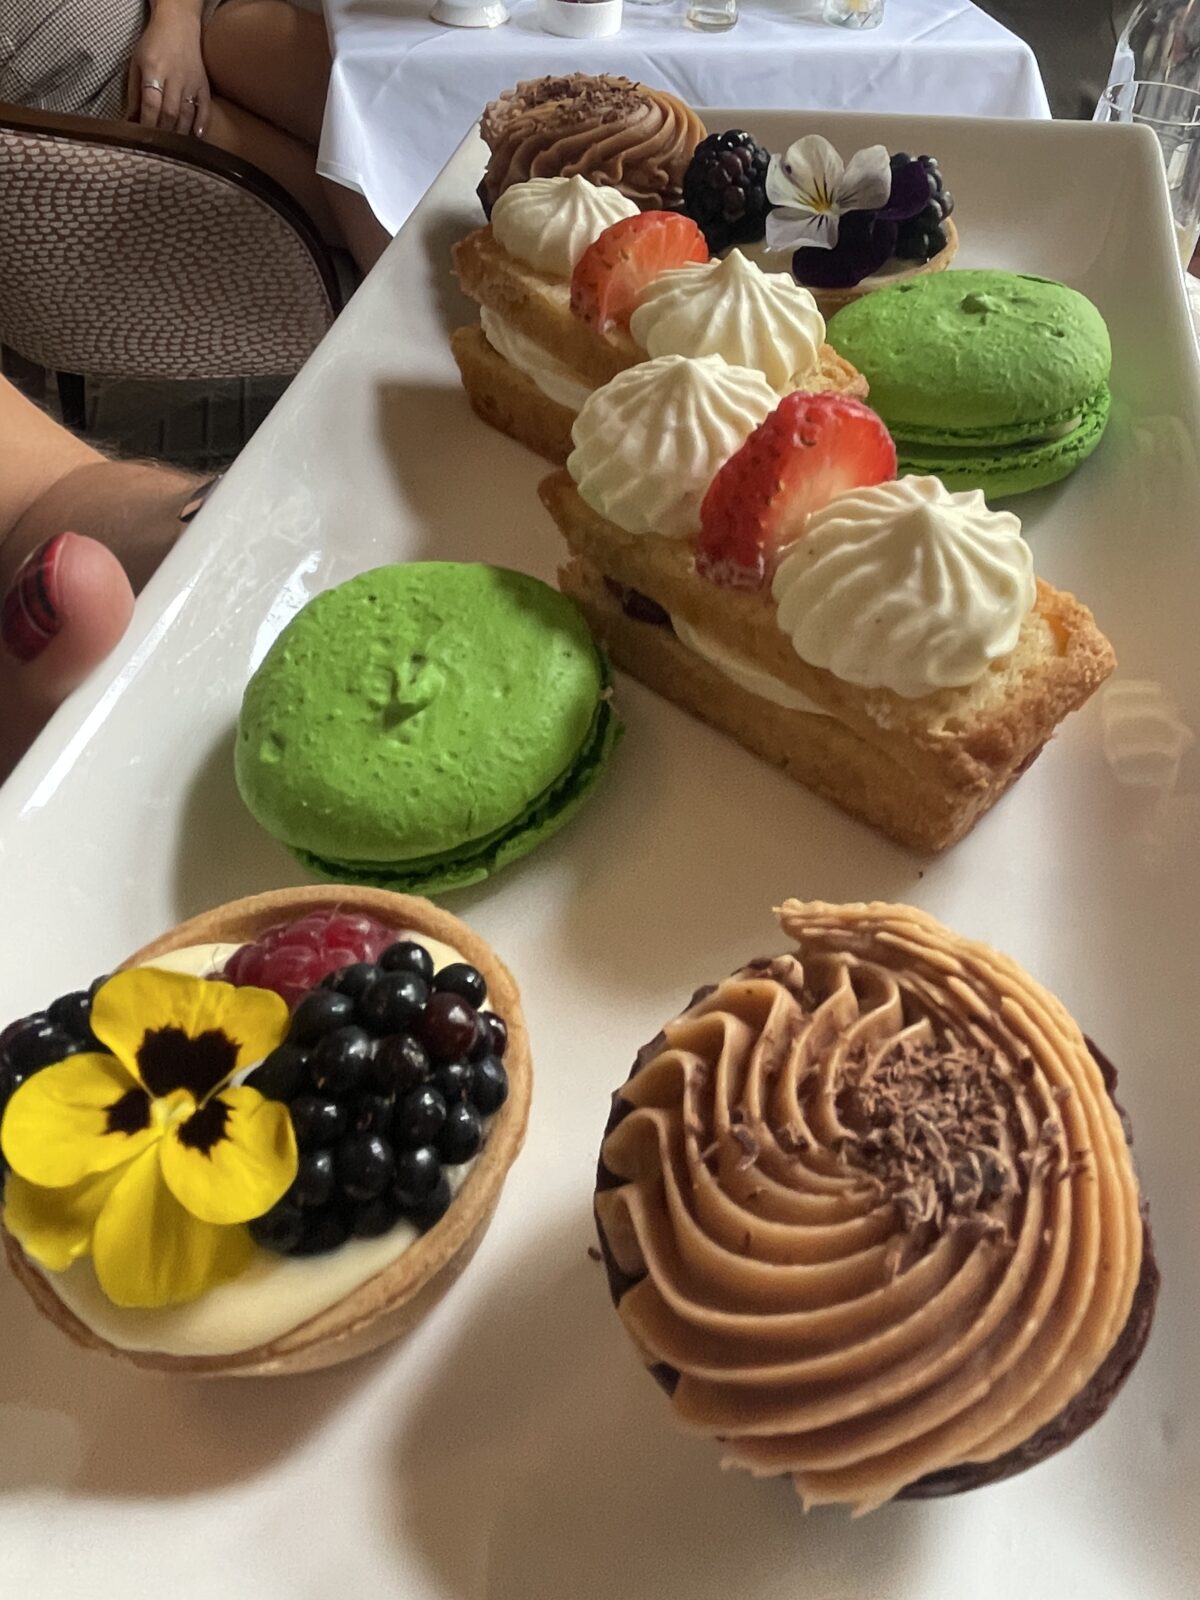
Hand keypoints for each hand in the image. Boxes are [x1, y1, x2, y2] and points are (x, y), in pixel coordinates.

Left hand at [124, 7, 210, 137]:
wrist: (178, 23)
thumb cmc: (153, 44)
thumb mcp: (136, 63)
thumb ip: (134, 93)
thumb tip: (130, 121)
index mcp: (154, 68)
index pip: (152, 103)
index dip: (147, 123)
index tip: (143, 138)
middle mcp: (175, 76)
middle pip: (170, 112)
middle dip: (163, 132)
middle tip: (157, 147)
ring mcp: (192, 81)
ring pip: (187, 114)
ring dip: (180, 132)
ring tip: (174, 146)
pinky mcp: (204, 84)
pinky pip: (205, 107)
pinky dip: (202, 123)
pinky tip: (198, 136)